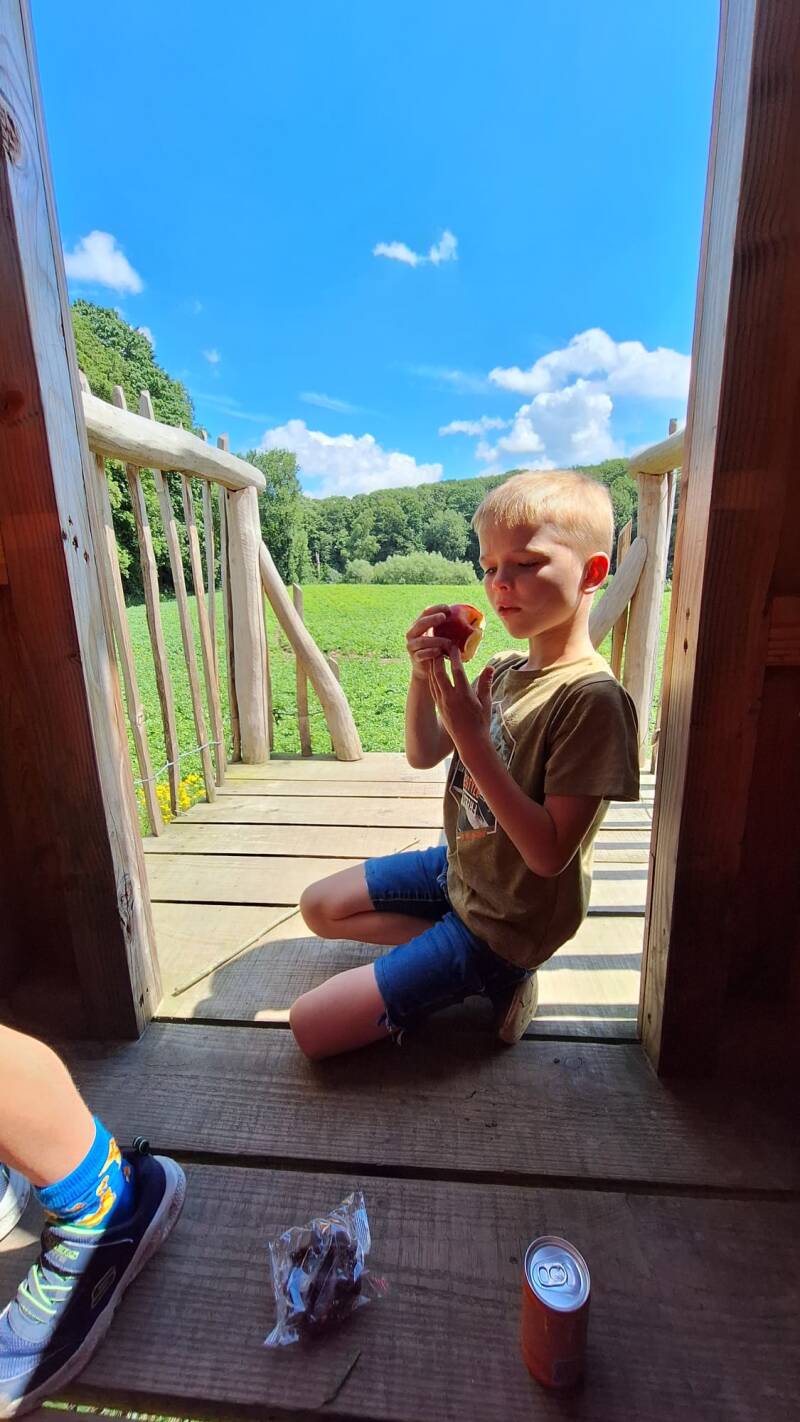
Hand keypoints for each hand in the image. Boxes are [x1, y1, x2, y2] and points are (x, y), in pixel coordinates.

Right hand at [405, 604, 453, 682]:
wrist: (427, 670)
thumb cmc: (438, 649)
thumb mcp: (442, 636)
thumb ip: (450, 627)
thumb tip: (474, 620)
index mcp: (419, 624)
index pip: (426, 612)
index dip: (436, 609)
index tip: (448, 608)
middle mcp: (412, 633)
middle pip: (421, 623)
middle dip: (432, 619)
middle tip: (443, 617)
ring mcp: (412, 646)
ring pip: (423, 640)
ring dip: (436, 639)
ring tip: (448, 641)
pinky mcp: (414, 658)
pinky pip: (422, 654)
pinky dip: (431, 652)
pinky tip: (439, 652)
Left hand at [428, 646, 494, 763]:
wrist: (471, 742)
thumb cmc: (482, 722)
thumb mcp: (486, 702)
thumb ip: (486, 683)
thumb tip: (490, 667)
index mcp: (464, 695)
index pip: (457, 671)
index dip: (454, 657)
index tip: (453, 646)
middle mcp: (451, 698)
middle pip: (439, 673)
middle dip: (437, 659)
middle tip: (438, 646)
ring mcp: (442, 703)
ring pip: (433, 680)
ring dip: (432, 666)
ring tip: (433, 654)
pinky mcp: (439, 707)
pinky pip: (432, 688)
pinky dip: (431, 677)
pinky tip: (432, 671)